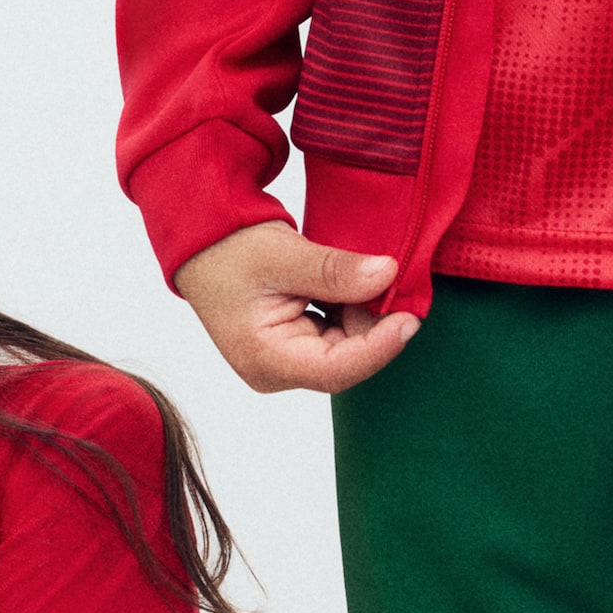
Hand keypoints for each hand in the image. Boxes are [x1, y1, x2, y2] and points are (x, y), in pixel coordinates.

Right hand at [177, 222, 419, 394]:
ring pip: (346, 346)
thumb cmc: (228, 249)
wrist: (203, 242)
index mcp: (265, 359)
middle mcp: (276, 370)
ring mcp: (286, 361)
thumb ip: (335, 271)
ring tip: (364, 273)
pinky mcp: (295, 346)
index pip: (336, 369)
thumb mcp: (282, 254)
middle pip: (346, 359)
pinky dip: (351, 308)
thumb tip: (387, 275)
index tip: (409, 319)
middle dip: (373, 322)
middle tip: (393, 280)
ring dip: (362, 312)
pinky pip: (338, 334)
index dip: (379, 347)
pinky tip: (351, 282)